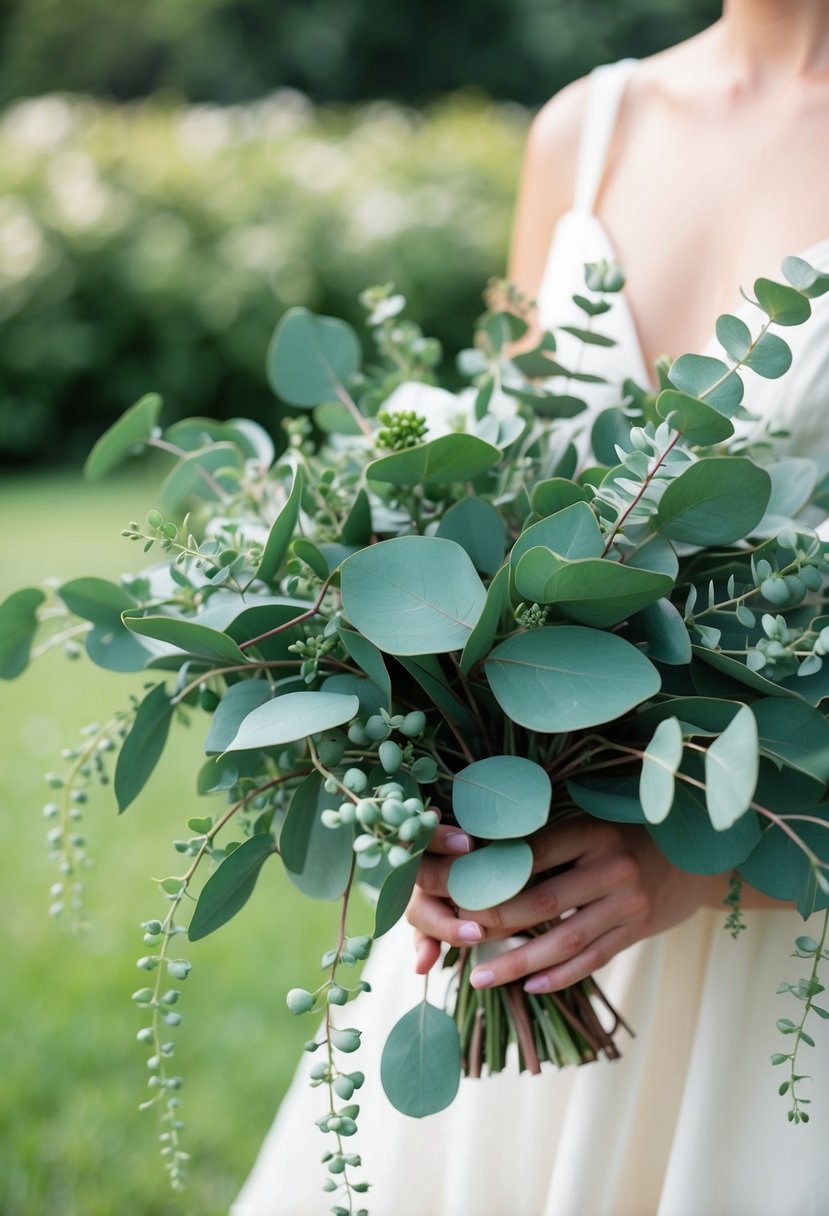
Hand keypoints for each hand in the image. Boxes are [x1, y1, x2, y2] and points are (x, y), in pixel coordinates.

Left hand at [406, 815, 725, 991]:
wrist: (695, 858)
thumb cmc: (628, 836)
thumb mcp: (593, 825)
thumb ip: (551, 843)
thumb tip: (482, 858)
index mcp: (592, 832)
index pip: (531, 856)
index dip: (490, 876)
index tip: (454, 891)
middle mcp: (611, 867)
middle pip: (542, 901)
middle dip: (494, 922)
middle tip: (455, 936)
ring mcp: (628, 904)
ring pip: (563, 940)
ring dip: (516, 962)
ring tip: (478, 977)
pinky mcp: (637, 932)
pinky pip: (591, 959)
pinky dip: (558, 976)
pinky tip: (528, 986)